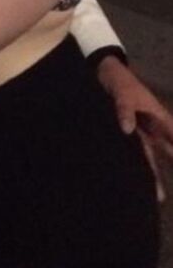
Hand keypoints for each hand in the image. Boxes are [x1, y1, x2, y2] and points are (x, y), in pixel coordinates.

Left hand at [96, 55, 172, 201]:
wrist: (102, 72)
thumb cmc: (119, 81)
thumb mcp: (122, 92)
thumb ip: (124, 109)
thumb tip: (128, 130)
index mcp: (157, 116)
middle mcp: (151, 126)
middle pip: (164, 150)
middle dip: (166, 168)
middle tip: (164, 194)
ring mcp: (138, 131)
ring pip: (148, 155)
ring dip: (151, 172)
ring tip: (156, 195)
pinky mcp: (123, 133)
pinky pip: (131, 151)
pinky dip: (133, 164)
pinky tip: (132, 179)